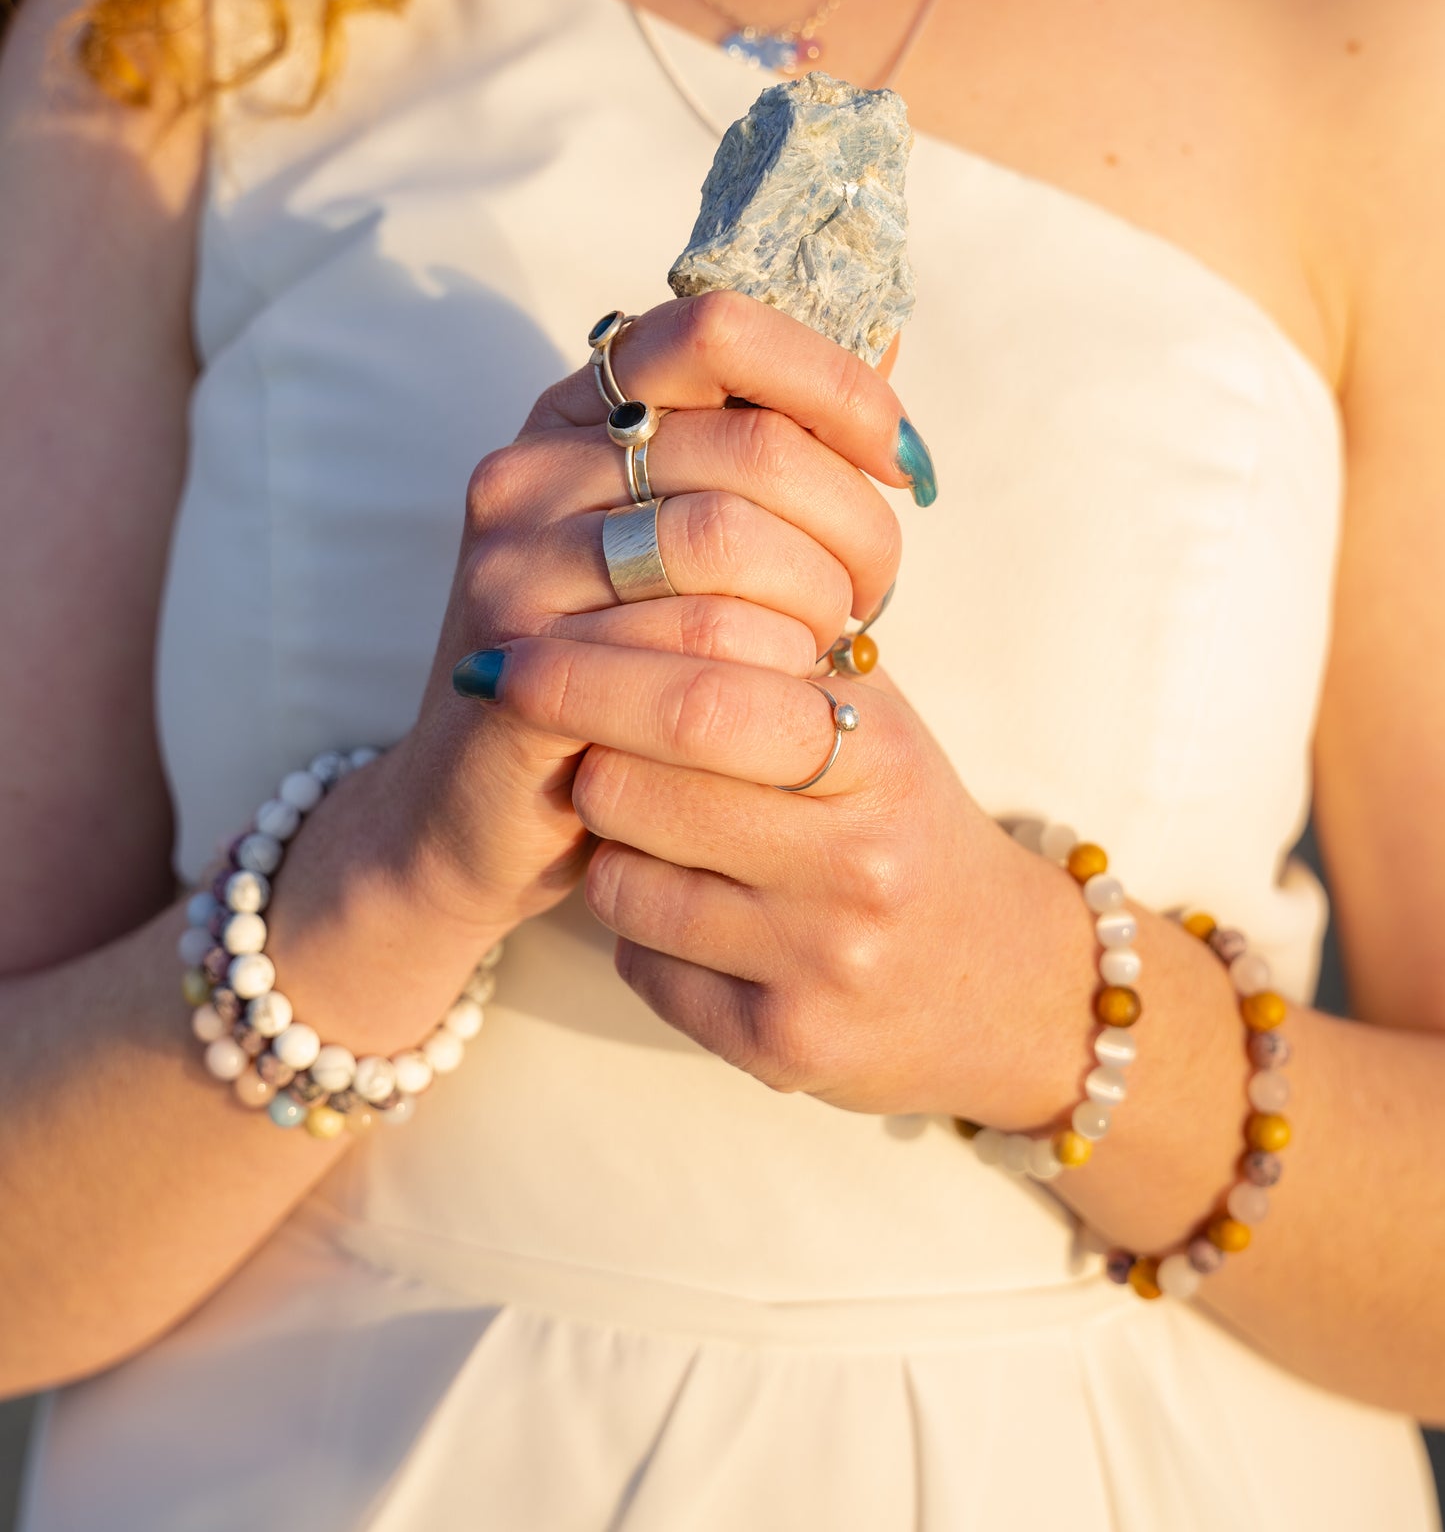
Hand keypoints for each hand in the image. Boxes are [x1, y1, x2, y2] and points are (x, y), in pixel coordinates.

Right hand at [378, 290, 931, 942]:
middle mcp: (530, 471)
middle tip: (872, 594)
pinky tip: (784, 704)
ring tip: (824, 652)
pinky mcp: (522, 667)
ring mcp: (513, 566)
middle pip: (754, 449)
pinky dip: (773, 681)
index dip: (834, 385)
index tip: (898, 461)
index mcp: (576, 412)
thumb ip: (766, 445)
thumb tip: (884, 338)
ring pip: (732, 547)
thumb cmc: (621, 668)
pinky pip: (696, 654)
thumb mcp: (685, 537)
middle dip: (855, 526)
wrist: (478, 813)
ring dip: (817, 609)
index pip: (718, 329)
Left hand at [464, 631, 1092, 1124]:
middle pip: (637, 787)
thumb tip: (625, 579)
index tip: (515, 656)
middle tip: (580, 747)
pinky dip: (642, 932)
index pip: (703, 696)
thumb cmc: (904, 824)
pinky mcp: (785, 1047)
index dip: (590, 672)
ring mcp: (824, 963)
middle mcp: (859, 863)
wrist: (1001, 986)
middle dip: (584, 756)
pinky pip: (642, 964)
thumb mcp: (876, 726)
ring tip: (668, 839)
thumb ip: (775, 655)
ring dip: (613, 849)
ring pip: (621, 881)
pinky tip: (699, 919)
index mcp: (881, 756)